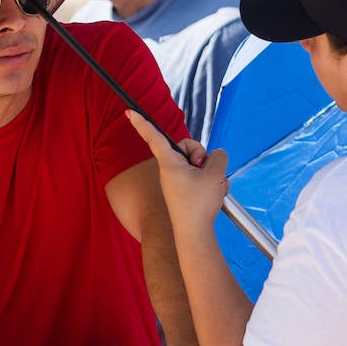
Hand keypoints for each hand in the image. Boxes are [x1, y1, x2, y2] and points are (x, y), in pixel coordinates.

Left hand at [126, 111, 229, 230]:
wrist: (195, 233)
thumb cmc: (199, 203)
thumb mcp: (216, 173)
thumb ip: (218, 157)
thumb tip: (216, 156)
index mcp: (169, 163)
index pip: (154, 137)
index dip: (141, 123)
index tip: (128, 112)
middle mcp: (170, 170)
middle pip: (188, 148)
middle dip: (202, 155)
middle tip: (205, 169)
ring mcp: (178, 181)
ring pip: (199, 165)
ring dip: (210, 173)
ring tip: (211, 188)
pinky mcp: (185, 192)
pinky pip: (201, 179)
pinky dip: (211, 185)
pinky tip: (214, 196)